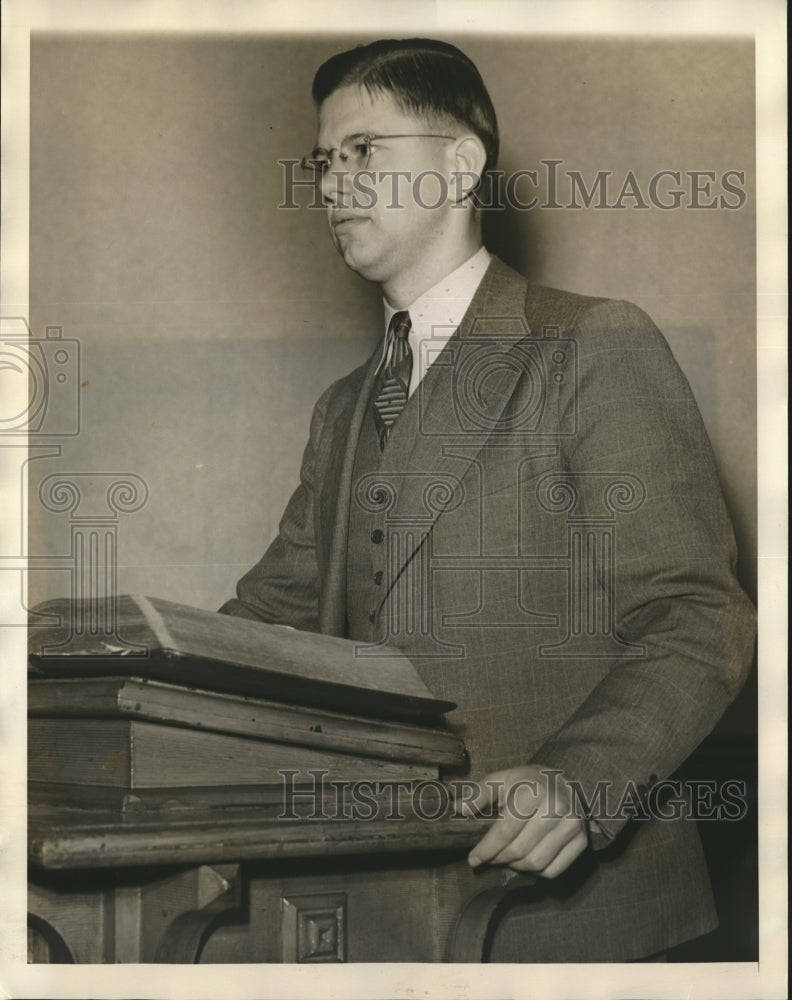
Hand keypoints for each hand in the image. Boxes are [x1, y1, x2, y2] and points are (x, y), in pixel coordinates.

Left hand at [457, 764, 588, 878]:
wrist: (563, 781)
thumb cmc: (527, 782)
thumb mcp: (501, 779)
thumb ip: (479, 793)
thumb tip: (459, 809)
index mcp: (533, 791)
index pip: (505, 831)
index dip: (485, 849)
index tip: (473, 859)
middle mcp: (556, 808)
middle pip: (519, 851)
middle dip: (498, 859)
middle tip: (489, 858)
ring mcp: (572, 826)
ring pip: (536, 864)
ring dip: (515, 866)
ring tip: (506, 858)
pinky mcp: (581, 841)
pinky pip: (553, 871)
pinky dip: (535, 872)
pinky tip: (526, 860)